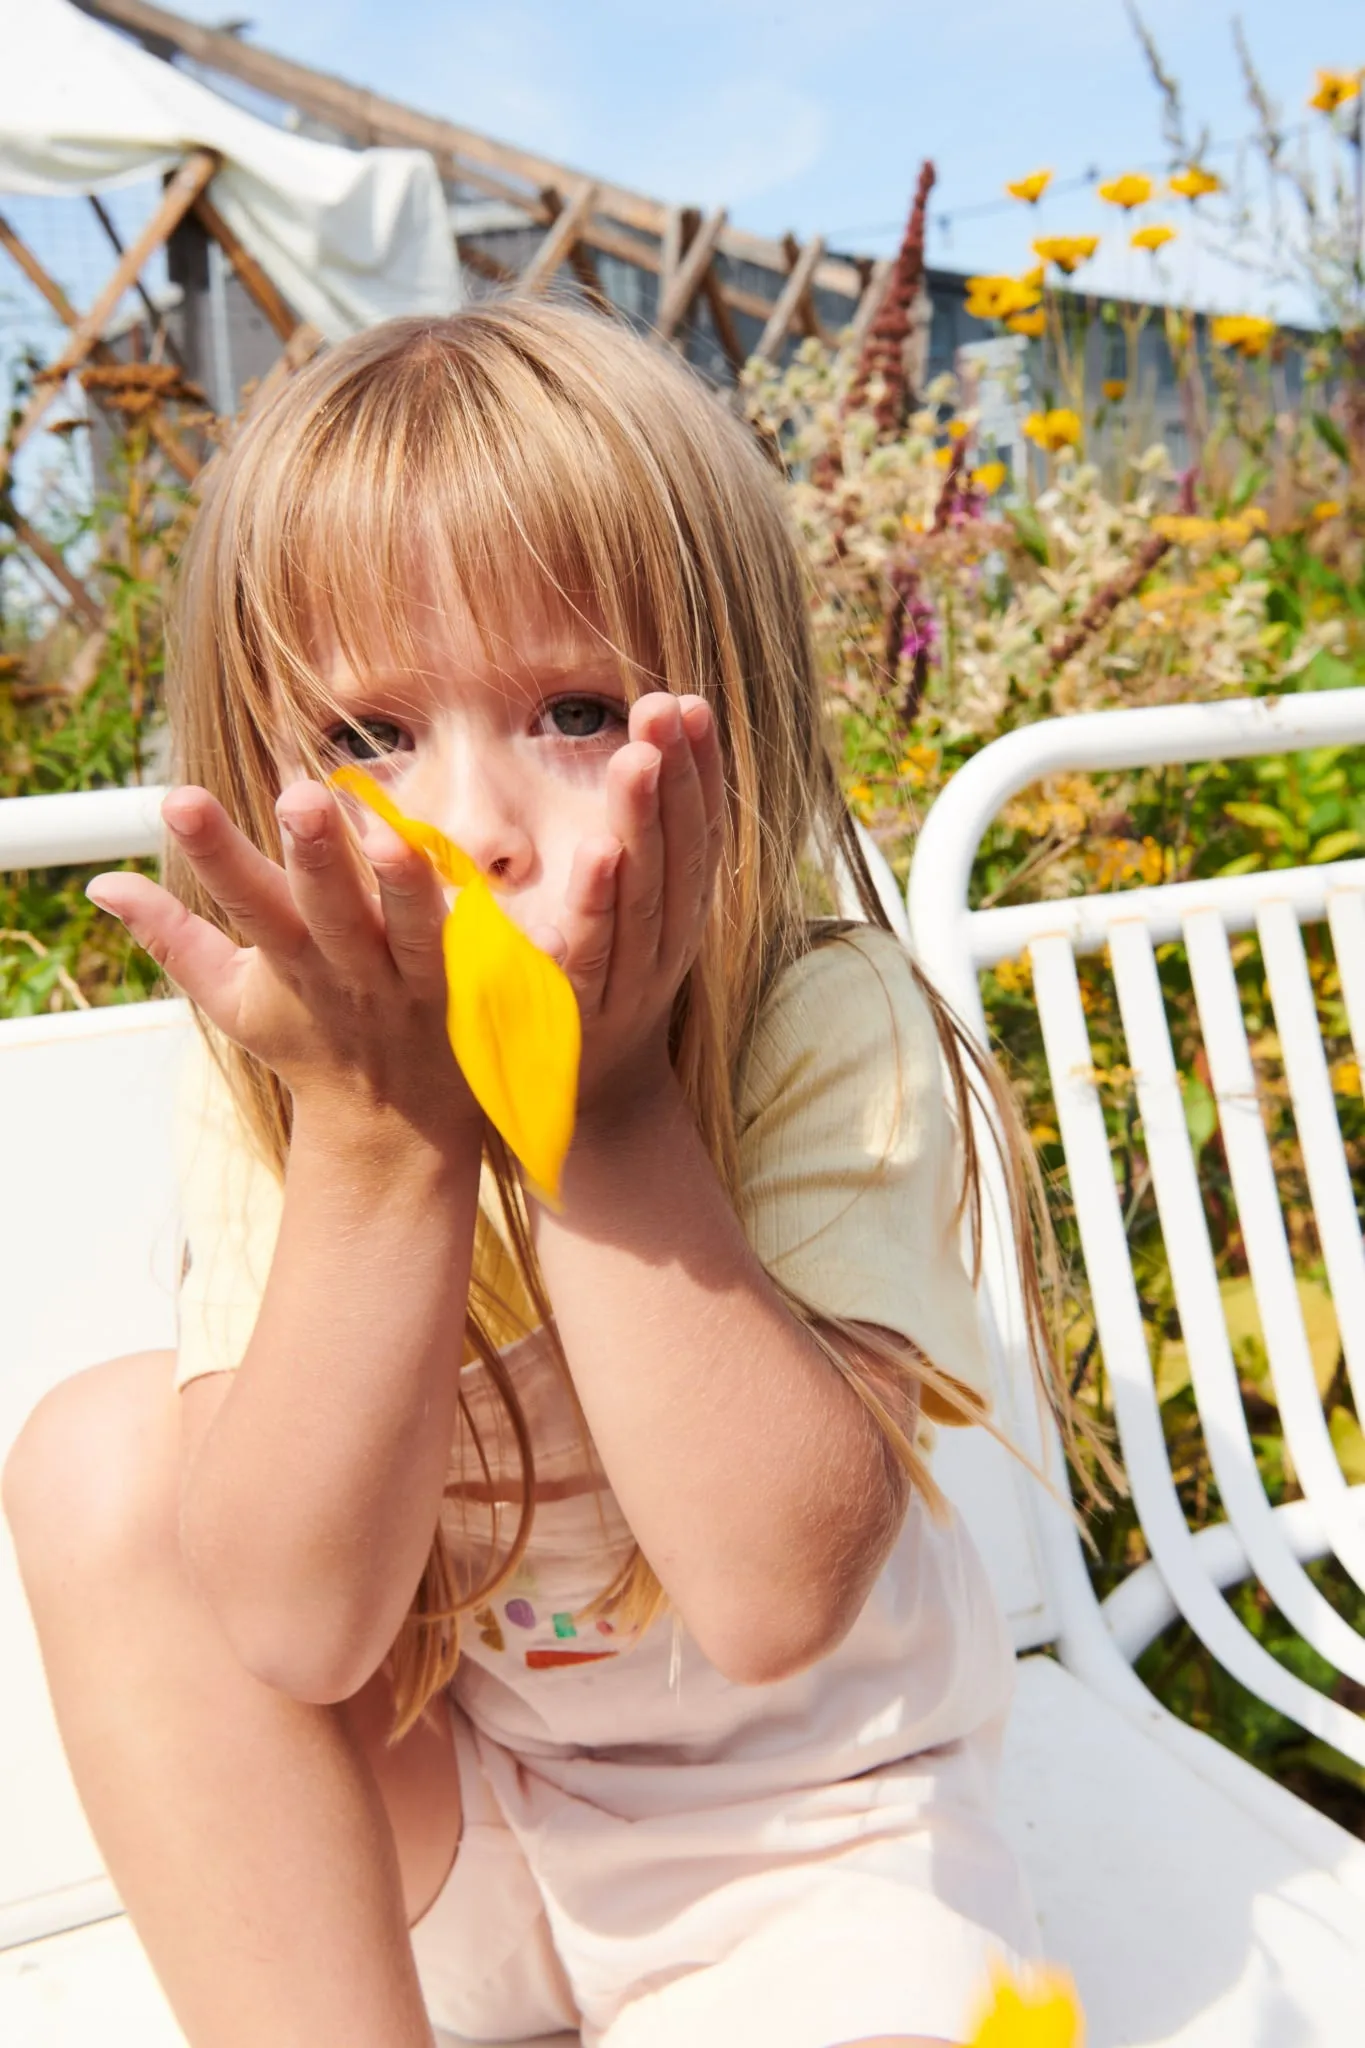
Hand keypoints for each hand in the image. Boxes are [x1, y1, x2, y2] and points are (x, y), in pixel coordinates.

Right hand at [86, 781, 480, 1148]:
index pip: (243, 900)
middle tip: (299, 797)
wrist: (394, 1131)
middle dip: (313, 855)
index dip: (211, 853)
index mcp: (290, 959)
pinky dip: (500, 923)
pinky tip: (497, 874)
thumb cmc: (311, 1042)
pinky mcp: (476, 994)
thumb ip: (172, 937)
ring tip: (390, 837)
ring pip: (413, 931)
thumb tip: (101, 883)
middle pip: (330, 909)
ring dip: (402, 885)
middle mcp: (352, 969)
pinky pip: (492, 954)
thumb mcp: (233, 999)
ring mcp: (417, 984)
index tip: (178, 799)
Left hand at [536, 692, 723, 1131]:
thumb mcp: (620, 915)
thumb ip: (631, 849)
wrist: (583, 1105)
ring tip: (638, 758)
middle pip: (681, 849)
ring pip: (649, 892)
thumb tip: (632, 760)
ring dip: (645, 822)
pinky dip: (601, 901)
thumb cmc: (593, 990)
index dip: (700, 767)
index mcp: (679, 910)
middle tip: (665, 706)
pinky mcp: (586, 1010)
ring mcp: (633, 977)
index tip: (689, 701)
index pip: (699, 827)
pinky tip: (600, 853)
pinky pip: (597, 950)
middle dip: (676, 774)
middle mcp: (669, 940)